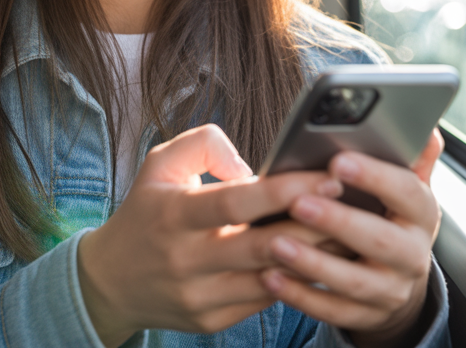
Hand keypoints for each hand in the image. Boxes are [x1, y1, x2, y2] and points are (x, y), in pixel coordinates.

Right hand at [77, 124, 341, 346]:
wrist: (109, 281)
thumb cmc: (146, 212)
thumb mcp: (160, 163)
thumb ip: (205, 144)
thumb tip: (252, 165)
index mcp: (174, 215)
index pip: (236, 203)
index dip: (285, 191)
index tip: (326, 177)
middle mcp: (186, 260)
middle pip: (264, 247)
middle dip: (316, 226)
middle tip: (356, 206)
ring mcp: (199, 296)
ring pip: (272, 279)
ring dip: (315, 258)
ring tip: (353, 233)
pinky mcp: (211, 321)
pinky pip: (263, 301)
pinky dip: (295, 281)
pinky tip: (323, 262)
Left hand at [260, 130, 444, 347]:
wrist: (399, 282)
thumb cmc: (391, 220)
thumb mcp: (406, 190)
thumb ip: (411, 159)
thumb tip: (425, 127)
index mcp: (422, 214)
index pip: (407, 192)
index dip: (375, 177)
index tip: (338, 161)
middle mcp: (414, 255)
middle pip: (381, 240)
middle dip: (339, 221)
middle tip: (299, 203)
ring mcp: (392, 290)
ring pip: (354, 281)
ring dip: (313, 263)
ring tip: (275, 243)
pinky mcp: (369, 317)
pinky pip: (334, 311)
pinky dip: (301, 296)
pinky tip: (270, 277)